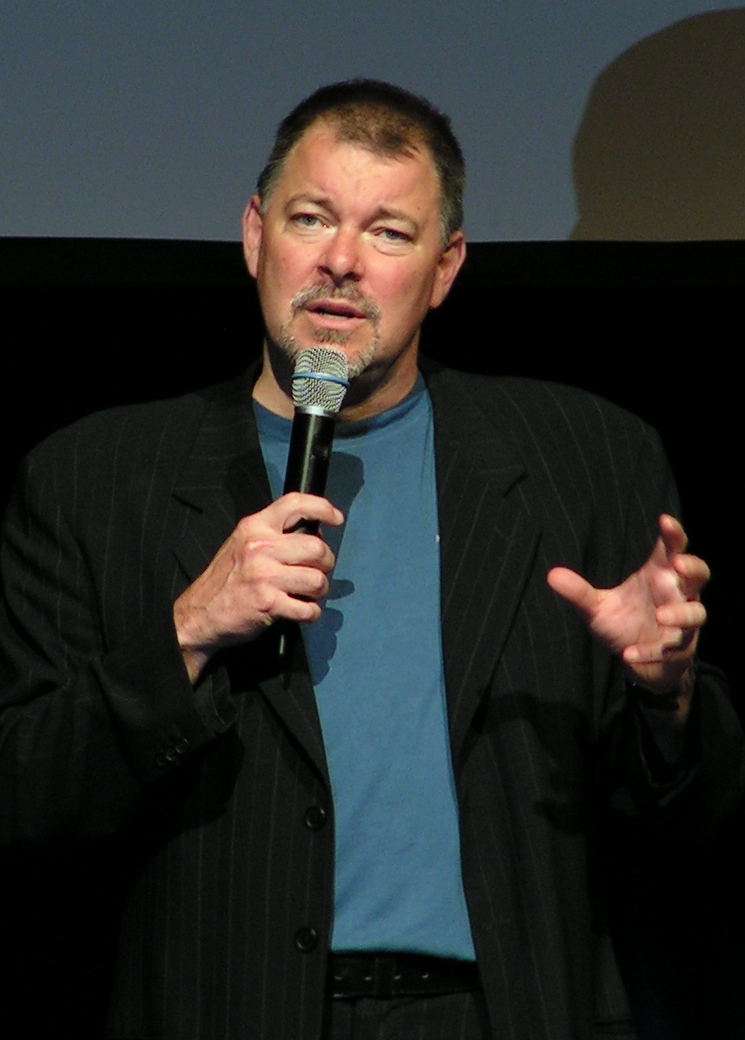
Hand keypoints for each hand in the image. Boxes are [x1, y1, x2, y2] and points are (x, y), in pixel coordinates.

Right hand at [173, 493, 343, 681]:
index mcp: (254, 527)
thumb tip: (313, 533)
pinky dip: (310, 613)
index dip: (322, 508)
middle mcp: (260, 547)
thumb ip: (273, 535)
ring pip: (316, 579)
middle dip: (326, 563)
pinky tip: (301, 611)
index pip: (295, 504)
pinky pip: (307, 608)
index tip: (336, 518)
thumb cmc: (225, 581)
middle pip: (316, 547)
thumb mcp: (242, 544)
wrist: (198, 614)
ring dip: (319, 591)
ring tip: (308, 594)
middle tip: (319, 571)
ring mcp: (264, 575)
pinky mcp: (267, 602)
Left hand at [547, 515, 708, 698]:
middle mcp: (676, 595)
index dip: (673, 534)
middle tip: (679, 564)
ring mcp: (682, 623)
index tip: (665, 520)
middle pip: (699, 574)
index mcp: (659, 576)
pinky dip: (651, 652)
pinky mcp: (680, 650)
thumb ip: (578, 592)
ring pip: (696, 613)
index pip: (672, 550)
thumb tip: (551, 575)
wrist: (636, 661)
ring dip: (681, 614)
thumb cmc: (624, 624)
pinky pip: (673, 650)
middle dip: (694, 568)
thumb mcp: (597, 608)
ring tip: (660, 616)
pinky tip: (629, 654)